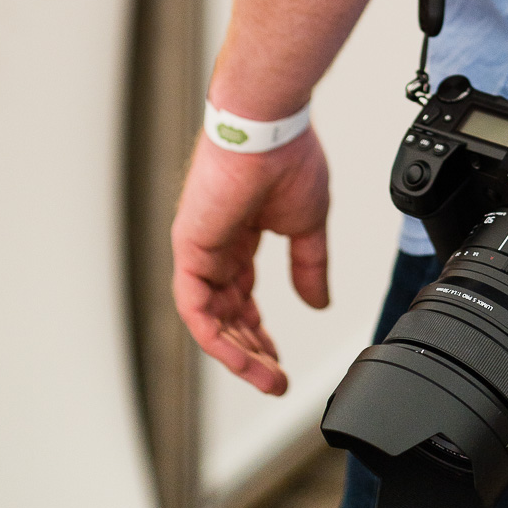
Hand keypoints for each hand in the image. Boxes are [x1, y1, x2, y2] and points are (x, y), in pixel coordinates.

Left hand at [171, 124, 329, 393]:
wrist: (270, 128)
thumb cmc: (288, 157)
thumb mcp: (308, 223)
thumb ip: (309, 265)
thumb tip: (317, 302)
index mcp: (241, 236)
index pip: (243, 298)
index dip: (261, 333)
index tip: (281, 359)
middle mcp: (217, 246)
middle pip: (227, 314)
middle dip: (252, 351)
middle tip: (275, 379)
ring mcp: (200, 249)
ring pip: (210, 319)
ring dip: (238, 353)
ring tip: (267, 378)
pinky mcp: (190, 249)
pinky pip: (196, 308)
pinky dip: (217, 337)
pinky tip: (243, 357)